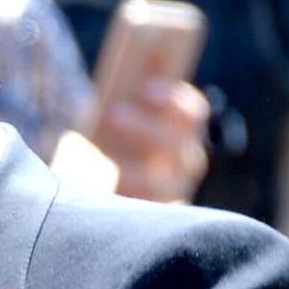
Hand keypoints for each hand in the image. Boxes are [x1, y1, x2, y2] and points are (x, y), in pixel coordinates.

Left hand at [88, 78, 209, 202]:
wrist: (96, 191)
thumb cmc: (109, 143)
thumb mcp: (116, 119)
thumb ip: (123, 102)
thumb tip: (117, 72)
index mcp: (182, 133)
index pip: (193, 114)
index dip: (174, 99)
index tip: (144, 88)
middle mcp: (184, 164)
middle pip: (178, 144)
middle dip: (146, 127)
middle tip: (111, 113)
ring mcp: (172, 193)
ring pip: (160, 181)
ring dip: (129, 167)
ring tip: (95, 157)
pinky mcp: (154, 216)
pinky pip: (148, 212)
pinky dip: (125, 199)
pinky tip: (104, 191)